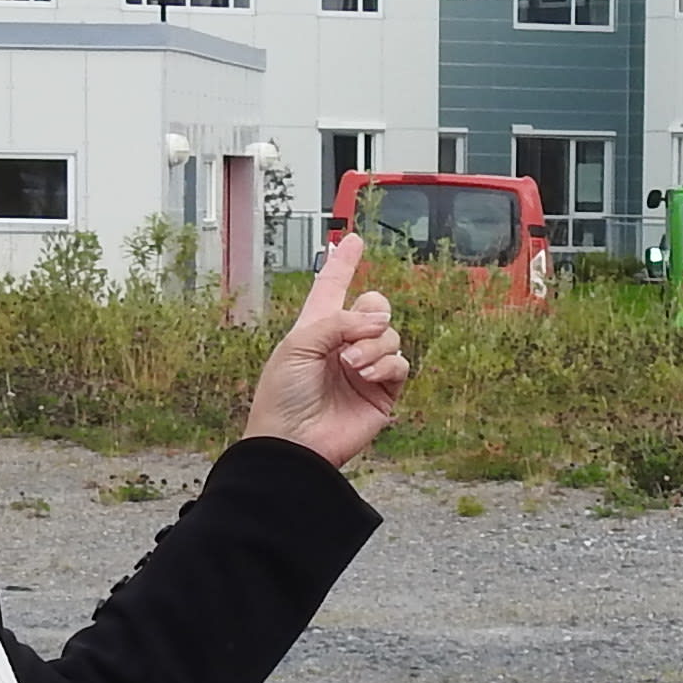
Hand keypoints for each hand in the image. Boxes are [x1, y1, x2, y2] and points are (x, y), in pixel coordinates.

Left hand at [245, 234, 408, 469]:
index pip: (332, 286)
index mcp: (316, 327)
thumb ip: (338, 322)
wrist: (294, 442)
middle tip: (358, 330)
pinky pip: (399, 364)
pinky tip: (365, 376)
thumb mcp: (298, 345)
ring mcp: (364, 368)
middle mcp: (342, 344)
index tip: (353, 241)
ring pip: (390, 335)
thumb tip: (380, 322)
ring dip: (373, 345)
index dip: (342, 263)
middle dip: (371, 312)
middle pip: (375, 307)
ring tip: (352, 365)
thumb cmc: (283, 395)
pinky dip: (385, 365)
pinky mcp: (382, 393)